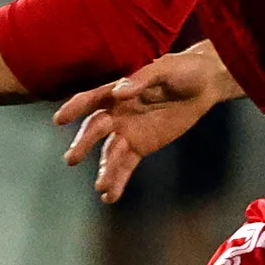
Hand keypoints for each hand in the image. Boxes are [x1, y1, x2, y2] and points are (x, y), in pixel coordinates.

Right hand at [54, 45, 237, 204]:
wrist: (205, 85)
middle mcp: (117, 113)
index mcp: (117, 90)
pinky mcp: (140, 147)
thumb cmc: (182, 70)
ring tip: (101, 187)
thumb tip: (120, 92)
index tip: (60, 119)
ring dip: (104, 170)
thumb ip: (141, 80)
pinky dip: (117, 180)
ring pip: (110, 153)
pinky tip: (109, 196)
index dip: (75, 108)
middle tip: (72, 159)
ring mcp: (127, 132)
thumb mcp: (163, 69)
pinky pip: (126, 165)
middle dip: (83, 144)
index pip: (91, 99)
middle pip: (95, 130)